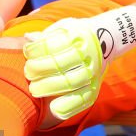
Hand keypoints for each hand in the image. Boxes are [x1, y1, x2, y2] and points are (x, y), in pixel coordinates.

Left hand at [23, 6, 135, 120]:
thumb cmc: (77, 35)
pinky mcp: (95, 87)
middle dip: (39, 69)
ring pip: (71, 82)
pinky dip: (68, 106)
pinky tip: (53, 107)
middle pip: (60, 64)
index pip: (53, 44)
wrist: (107, 39)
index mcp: (80, 37)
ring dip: (49, 87)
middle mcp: (89, 54)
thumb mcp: (64, 28)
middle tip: (28, 72)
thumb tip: (28, 38)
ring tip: (34, 89)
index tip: (28, 52)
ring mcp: (93, 72)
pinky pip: (83, 100)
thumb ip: (46, 35)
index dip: (36, 50)